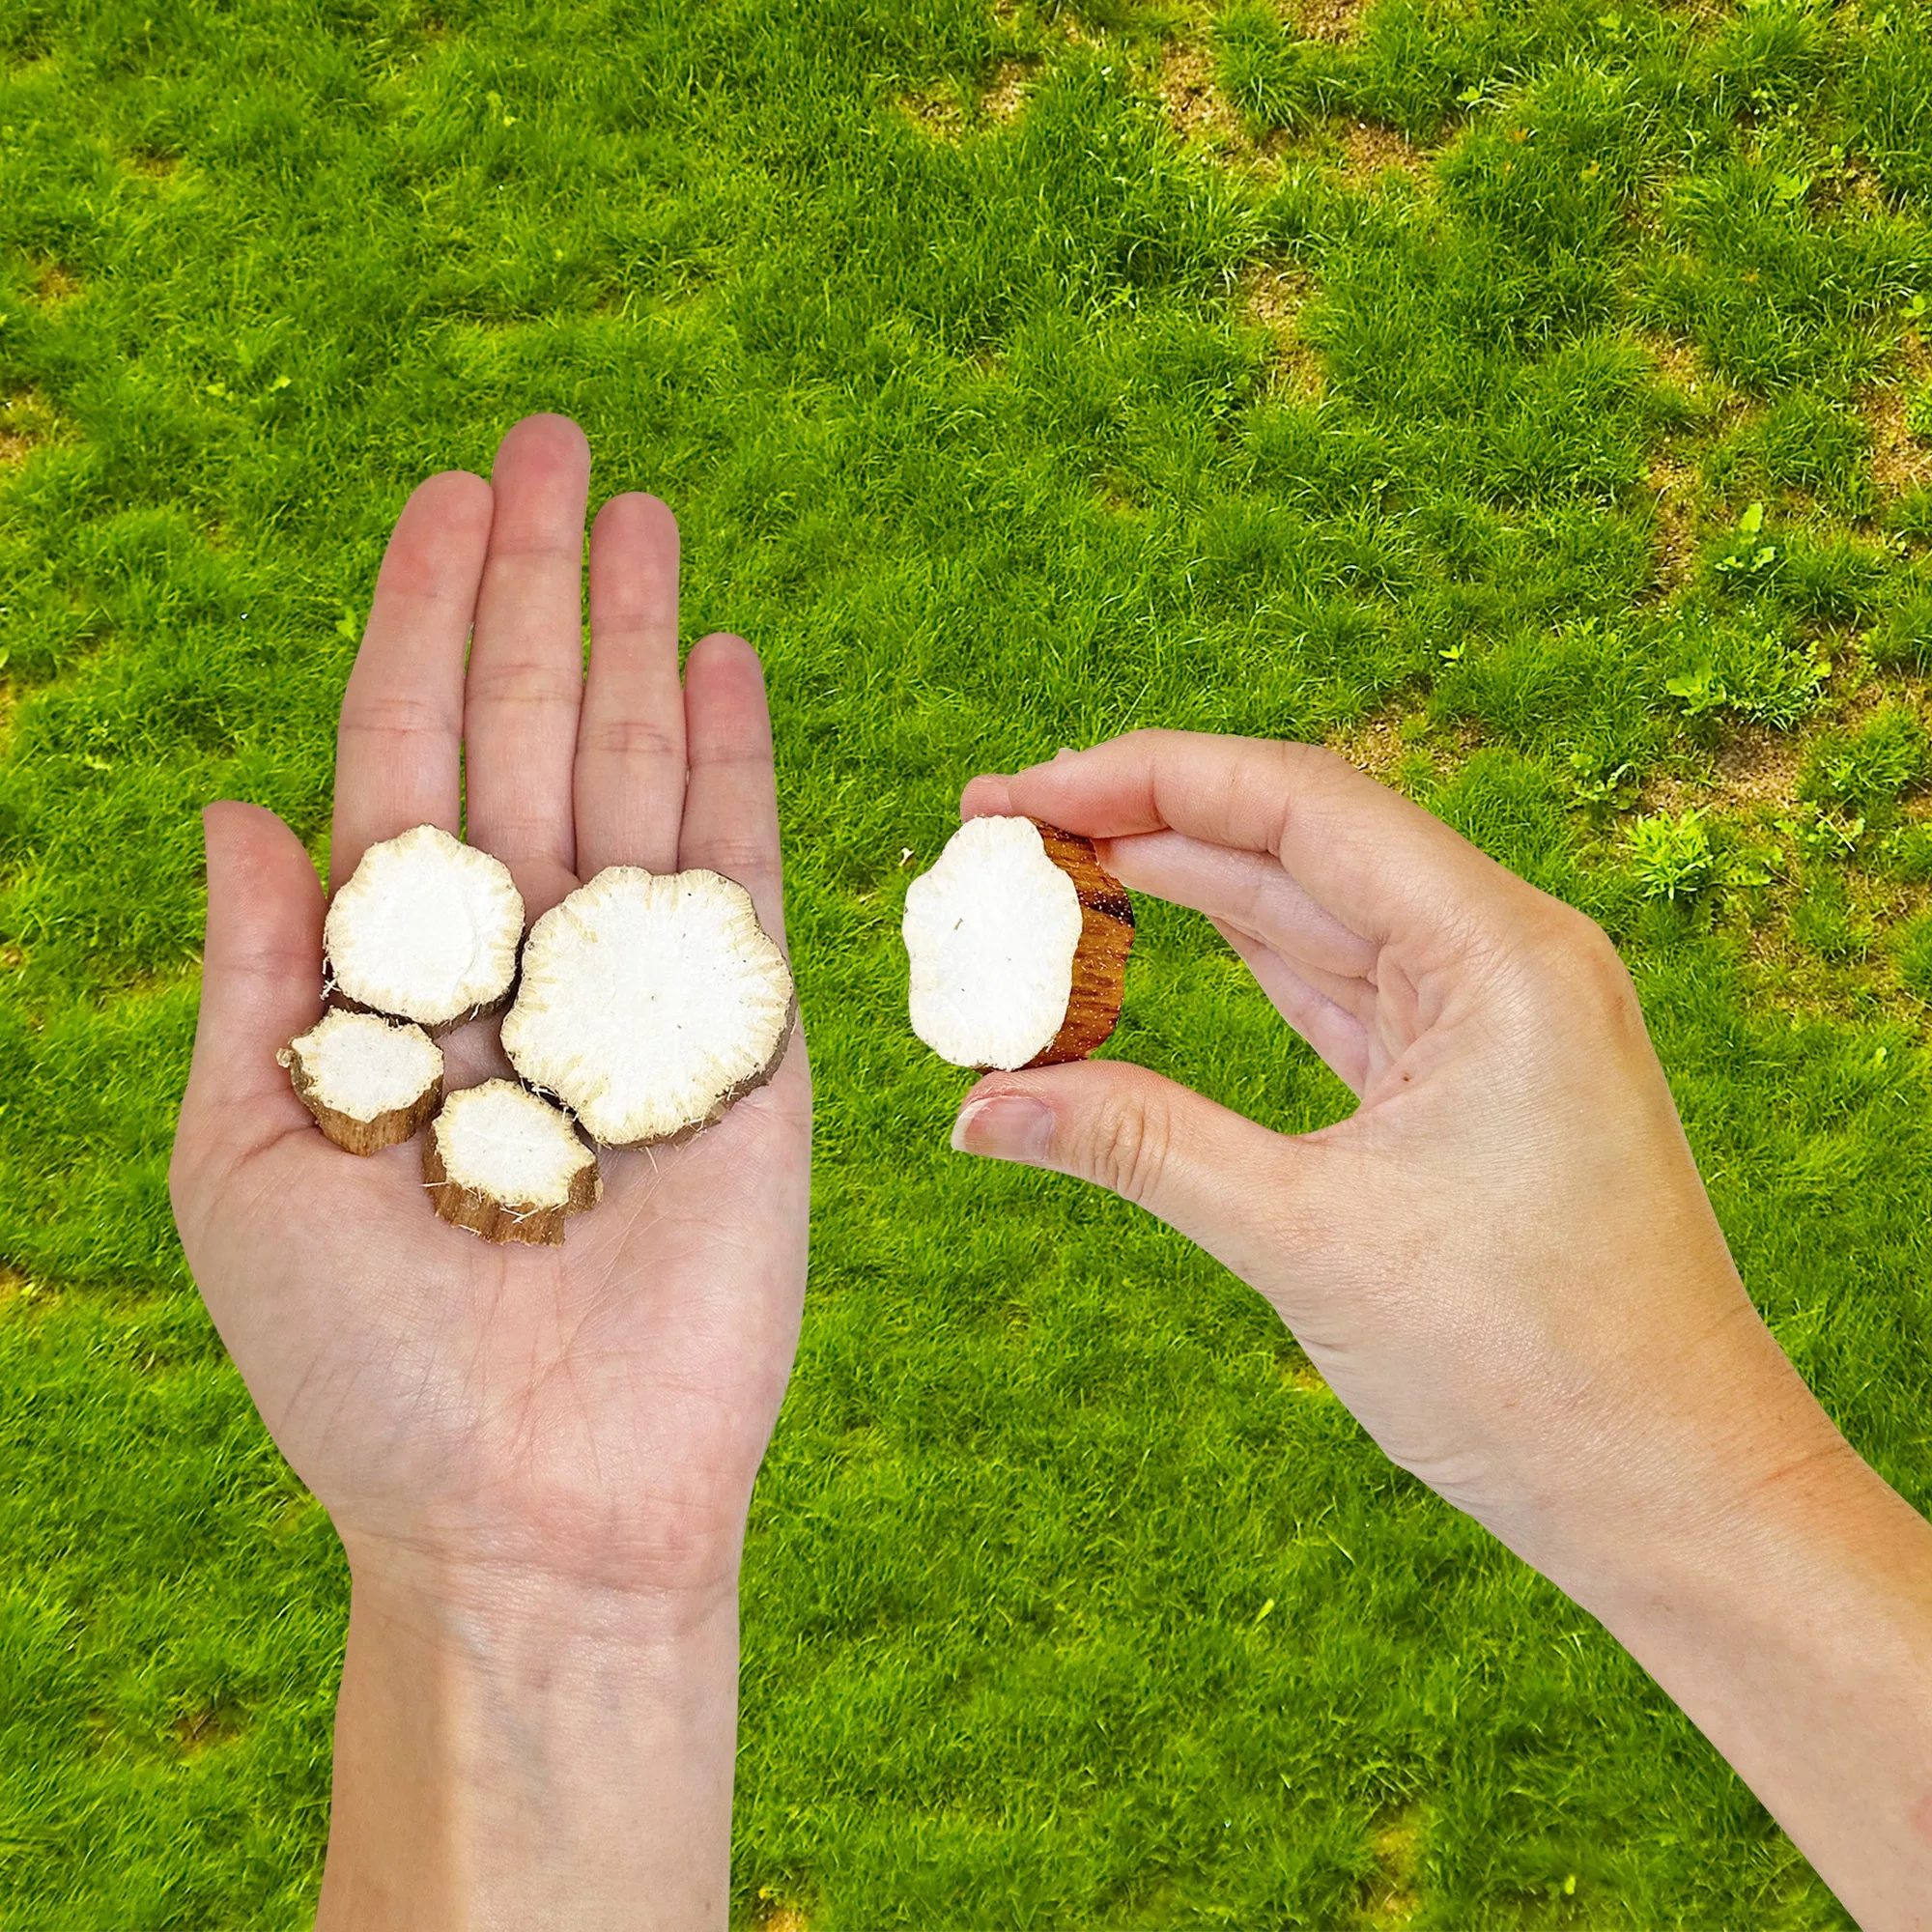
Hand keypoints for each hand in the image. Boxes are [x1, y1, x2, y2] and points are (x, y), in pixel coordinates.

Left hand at [169, 414, 809, 1927]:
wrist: (541, 1512)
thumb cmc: (367, 1373)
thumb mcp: (253, 1165)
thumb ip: (262, 980)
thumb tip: (230, 804)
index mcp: (389, 985)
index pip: (404, 758)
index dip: (417, 625)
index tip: (440, 499)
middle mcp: (513, 965)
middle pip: (526, 732)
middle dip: (534, 587)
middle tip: (551, 443)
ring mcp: (633, 997)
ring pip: (637, 775)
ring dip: (638, 641)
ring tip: (641, 515)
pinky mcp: (743, 1048)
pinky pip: (738, 880)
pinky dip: (734, 768)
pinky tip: (722, 661)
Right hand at [957, 730, 1798, 1573]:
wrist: (1678, 1493)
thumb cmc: (1534, 1368)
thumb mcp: (1309, 1240)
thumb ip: (1138, 1146)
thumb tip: (976, 1110)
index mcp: (1500, 954)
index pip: (1299, 806)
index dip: (1145, 779)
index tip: (1018, 792)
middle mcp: (1507, 957)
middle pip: (1299, 842)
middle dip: (1147, 822)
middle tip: (1005, 827)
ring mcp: (1492, 1019)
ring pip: (1312, 914)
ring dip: (1184, 889)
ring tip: (1056, 873)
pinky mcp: (1469, 1082)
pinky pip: (1334, 990)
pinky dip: (1238, 968)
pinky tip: (1156, 942)